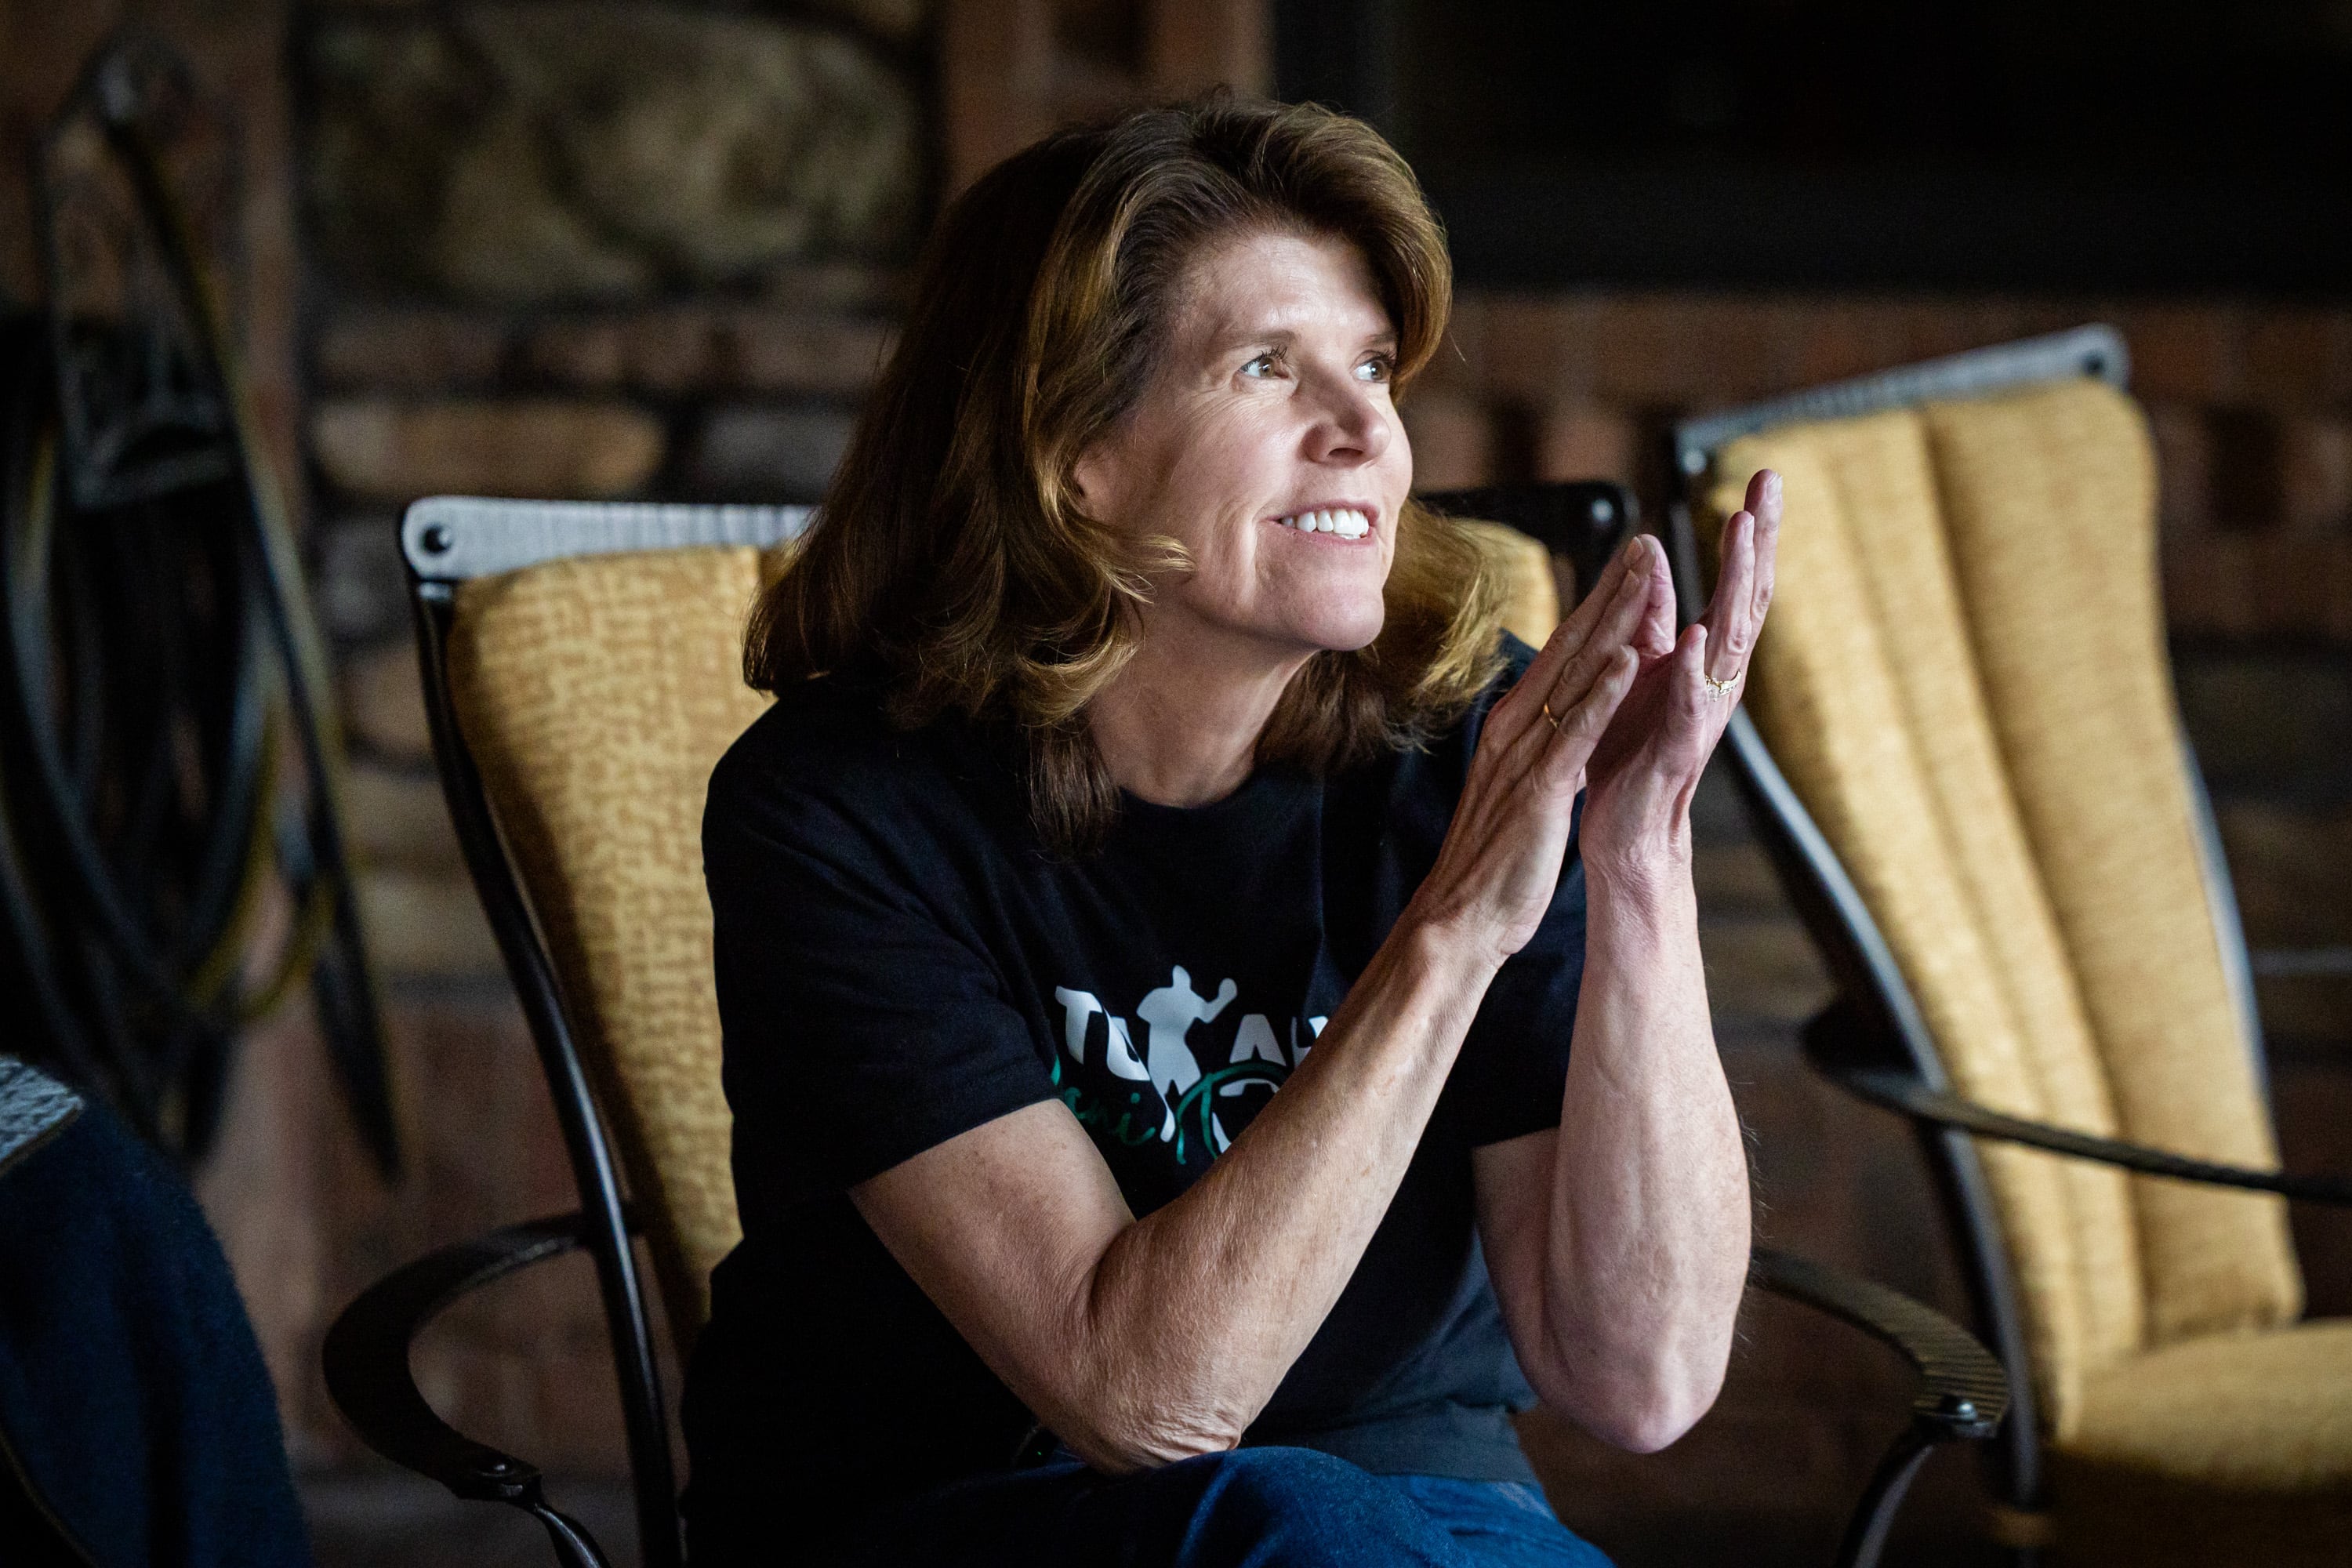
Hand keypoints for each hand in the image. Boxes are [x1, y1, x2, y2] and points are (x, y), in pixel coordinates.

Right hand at [1405, 534, 1658, 963]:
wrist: (1461, 915)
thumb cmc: (1493, 856)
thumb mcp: (1518, 784)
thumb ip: (1537, 747)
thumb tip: (1556, 722)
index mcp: (1515, 724)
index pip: (1563, 652)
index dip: (1598, 605)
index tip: (1629, 565)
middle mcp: (1517, 726)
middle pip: (1570, 648)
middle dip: (1611, 595)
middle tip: (1645, 545)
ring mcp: (1527, 754)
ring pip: (1575, 678)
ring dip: (1613, 626)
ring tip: (1647, 581)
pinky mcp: (1539, 788)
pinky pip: (1575, 734)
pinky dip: (1601, 694)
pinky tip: (1626, 661)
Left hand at [1581, 469, 1780, 872]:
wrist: (1625, 831)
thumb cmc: (1631, 750)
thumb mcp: (1638, 670)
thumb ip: (1651, 621)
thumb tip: (1650, 560)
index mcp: (1706, 657)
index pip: (1737, 583)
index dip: (1752, 531)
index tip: (1763, 475)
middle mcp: (1716, 679)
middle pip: (1748, 597)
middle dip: (1759, 539)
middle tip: (1769, 483)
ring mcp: (1703, 713)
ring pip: (1730, 640)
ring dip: (1736, 583)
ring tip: (1741, 532)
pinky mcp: (1676, 751)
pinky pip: (1692, 709)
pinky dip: (1696, 673)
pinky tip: (1698, 638)